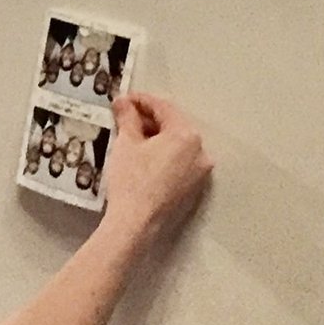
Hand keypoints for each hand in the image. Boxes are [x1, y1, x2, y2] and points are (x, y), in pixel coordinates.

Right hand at [99, 91, 211, 249]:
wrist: (136, 224)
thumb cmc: (132, 183)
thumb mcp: (126, 143)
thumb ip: (127, 118)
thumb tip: (123, 104)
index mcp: (186, 136)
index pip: (164, 108)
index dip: (141, 101)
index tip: (125, 100)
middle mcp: (200, 152)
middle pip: (174, 126)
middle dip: (149, 120)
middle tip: (126, 117)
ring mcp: (199, 173)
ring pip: (177, 146)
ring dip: (157, 138)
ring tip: (132, 137)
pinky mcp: (193, 190)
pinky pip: (179, 164)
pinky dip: (164, 156)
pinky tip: (144, 158)